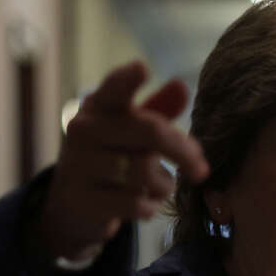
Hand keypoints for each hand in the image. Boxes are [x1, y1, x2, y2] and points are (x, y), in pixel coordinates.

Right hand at [38, 60, 209, 260]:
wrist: (74, 204)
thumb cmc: (112, 157)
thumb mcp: (130, 131)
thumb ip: (158, 110)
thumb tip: (182, 87)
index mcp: (98, 106)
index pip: (114, 88)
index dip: (128, 79)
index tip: (143, 68)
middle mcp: (83, 130)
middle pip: (150, 132)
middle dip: (183, 152)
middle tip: (202, 170)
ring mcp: (79, 165)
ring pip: (144, 171)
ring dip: (164, 185)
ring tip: (160, 187)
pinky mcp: (82, 200)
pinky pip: (136, 203)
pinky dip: (151, 206)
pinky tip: (145, 204)